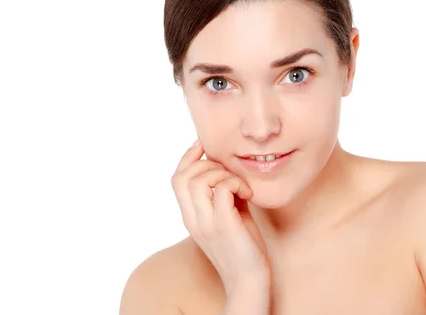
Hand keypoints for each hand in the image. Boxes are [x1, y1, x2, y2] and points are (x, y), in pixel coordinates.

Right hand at [171, 139, 270, 294]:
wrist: (248, 280)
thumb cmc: (242, 246)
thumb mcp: (229, 214)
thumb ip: (223, 191)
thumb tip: (227, 166)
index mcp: (190, 216)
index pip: (176, 178)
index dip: (188, 157)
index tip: (205, 146)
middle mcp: (193, 219)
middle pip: (183, 175)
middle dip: (207, 164)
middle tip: (229, 175)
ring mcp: (206, 223)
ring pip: (199, 179)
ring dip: (222, 174)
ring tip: (239, 186)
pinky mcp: (224, 225)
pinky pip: (222, 189)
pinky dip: (236, 184)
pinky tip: (247, 194)